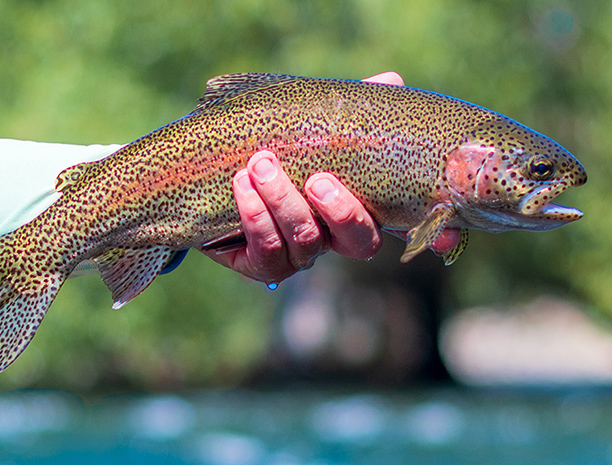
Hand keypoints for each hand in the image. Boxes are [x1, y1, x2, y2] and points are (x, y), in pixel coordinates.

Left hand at [200, 72, 459, 283]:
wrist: (215, 177)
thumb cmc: (277, 151)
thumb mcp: (312, 127)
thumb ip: (350, 110)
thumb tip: (391, 80)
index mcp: (356, 207)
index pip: (403, 227)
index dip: (432, 235)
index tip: (446, 236)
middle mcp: (333, 238)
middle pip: (358, 243)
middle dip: (341, 211)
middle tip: (318, 178)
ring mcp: (298, 256)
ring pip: (306, 243)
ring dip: (283, 202)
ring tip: (260, 164)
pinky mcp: (260, 265)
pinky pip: (267, 252)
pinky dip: (255, 216)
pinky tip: (241, 184)